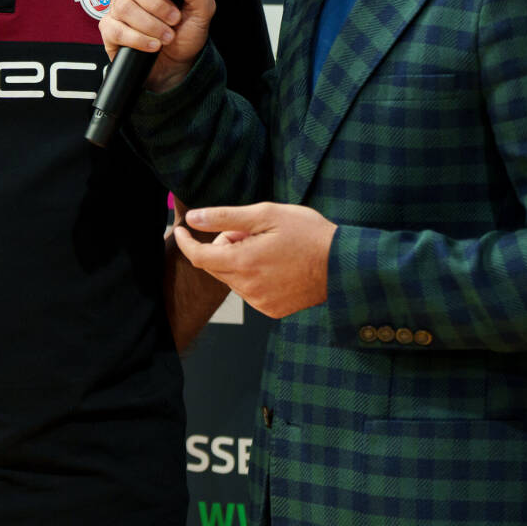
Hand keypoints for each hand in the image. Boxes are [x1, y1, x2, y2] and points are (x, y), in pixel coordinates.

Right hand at [98, 0, 216, 92]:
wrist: (178, 65)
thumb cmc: (187, 33)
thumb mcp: (203, 9)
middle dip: (157, 5)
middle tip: (174, 20)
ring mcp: (119, 9)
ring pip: (125, 8)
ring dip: (151, 25)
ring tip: (167, 37)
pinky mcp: (110, 30)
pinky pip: (116, 29)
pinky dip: (138, 39)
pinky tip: (153, 46)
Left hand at [173, 203, 336, 318]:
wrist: (344, 264)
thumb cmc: (308, 234)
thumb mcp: (266, 214)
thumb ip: (225, 218)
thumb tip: (194, 218)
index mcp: (243, 263)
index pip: (199, 256)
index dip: (186, 241)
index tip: (182, 229)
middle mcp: (247, 288)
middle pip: (215, 266)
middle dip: (222, 246)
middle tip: (248, 231)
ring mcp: (259, 303)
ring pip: (232, 278)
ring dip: (238, 261)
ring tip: (268, 247)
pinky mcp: (271, 310)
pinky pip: (249, 291)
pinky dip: (252, 276)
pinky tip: (276, 265)